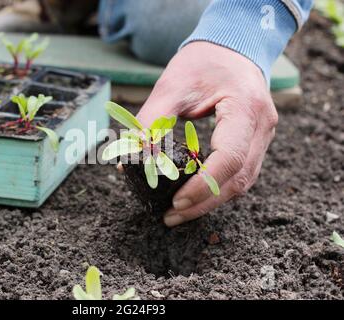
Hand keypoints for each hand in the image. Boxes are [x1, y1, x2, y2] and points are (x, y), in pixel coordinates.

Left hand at [136, 41, 277, 226]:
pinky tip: (195, 195)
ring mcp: (263, 135)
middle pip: (239, 179)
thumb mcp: (172, 85)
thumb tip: (129, 157)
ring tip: (179, 212)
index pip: (228, 159)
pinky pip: (240, 172)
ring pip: (242, 181)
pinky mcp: (255, 141)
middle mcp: (262, 126)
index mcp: (246, 108)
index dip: (202, 186)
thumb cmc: (203, 61)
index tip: (174, 203)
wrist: (232, 46)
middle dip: (204, 203)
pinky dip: (217, 187)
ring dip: (211, 200)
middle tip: (171, 216)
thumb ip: (152, 120)